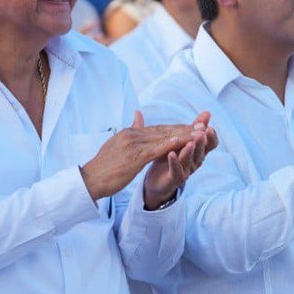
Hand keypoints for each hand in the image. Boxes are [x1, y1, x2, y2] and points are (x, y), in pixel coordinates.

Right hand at [80, 112, 195, 200]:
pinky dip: (170, 144)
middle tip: (202, 126)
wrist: (91, 179)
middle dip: (183, 128)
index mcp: (129, 132)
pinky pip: (156, 149)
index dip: (175, 127)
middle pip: (163, 130)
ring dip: (183, 135)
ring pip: (163, 138)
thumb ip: (131, 129)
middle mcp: (132, 135)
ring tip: (199, 133)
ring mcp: (133, 145)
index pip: (157, 128)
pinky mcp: (134, 157)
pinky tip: (182, 141)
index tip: (191, 127)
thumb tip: (138, 115)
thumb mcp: (117, 143)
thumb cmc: (104, 166)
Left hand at [143, 111, 218, 208]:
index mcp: (198, 151)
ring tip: (190, 141)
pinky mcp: (175, 178)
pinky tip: (171, 154)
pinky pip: (176, 170)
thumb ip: (192, 127)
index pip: (211, 143)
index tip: (208, 125)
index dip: (211, 135)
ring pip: (191, 159)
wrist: (158, 181)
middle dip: (203, 140)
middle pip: (202, 150)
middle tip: (204, 131)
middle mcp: (196, 161)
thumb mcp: (182, 141)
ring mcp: (187, 170)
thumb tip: (207, 111)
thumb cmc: (171, 157)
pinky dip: (174, 161)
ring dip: (190, 150)